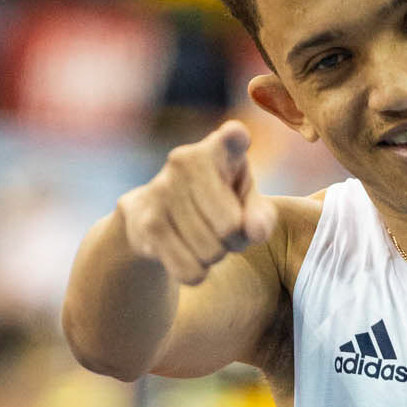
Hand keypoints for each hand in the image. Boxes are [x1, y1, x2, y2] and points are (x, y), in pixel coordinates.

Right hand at [117, 120, 276, 287]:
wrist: (152, 216)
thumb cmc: (216, 205)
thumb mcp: (246, 204)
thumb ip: (261, 217)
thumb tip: (255, 232)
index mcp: (220, 149)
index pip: (231, 138)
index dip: (234, 138)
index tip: (235, 134)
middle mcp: (186, 160)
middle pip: (230, 228)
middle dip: (234, 242)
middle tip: (223, 232)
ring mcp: (162, 189)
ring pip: (210, 252)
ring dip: (213, 258)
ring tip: (203, 238)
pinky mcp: (145, 222)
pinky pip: (189, 270)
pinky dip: (195, 273)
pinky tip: (185, 253)